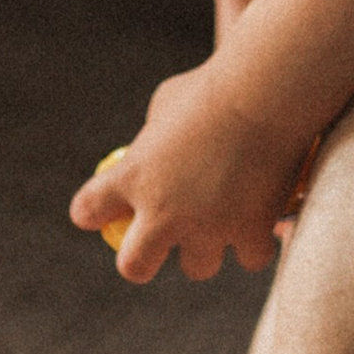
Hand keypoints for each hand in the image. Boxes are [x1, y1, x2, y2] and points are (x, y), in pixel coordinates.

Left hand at [71, 58, 305, 284]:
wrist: (265, 92)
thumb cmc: (214, 86)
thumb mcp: (167, 105)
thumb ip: (155, 137)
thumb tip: (153, 152)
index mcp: (132, 177)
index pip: (88, 211)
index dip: (93, 211)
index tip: (102, 209)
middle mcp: (163, 212)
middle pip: (134, 267)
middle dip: (141, 259)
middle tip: (158, 241)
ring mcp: (208, 228)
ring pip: (198, 267)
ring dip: (205, 248)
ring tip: (219, 221)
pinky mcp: (250, 233)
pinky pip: (249, 258)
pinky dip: (255, 242)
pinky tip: (259, 218)